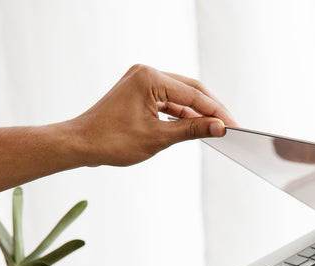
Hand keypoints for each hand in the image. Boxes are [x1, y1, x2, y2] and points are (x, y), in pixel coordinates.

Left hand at [70, 64, 237, 166]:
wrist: (81, 144)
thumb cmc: (111, 140)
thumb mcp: (158, 137)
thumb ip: (192, 130)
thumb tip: (218, 127)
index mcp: (149, 78)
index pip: (194, 94)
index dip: (216, 112)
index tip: (233, 126)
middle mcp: (146, 74)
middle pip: (191, 89)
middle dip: (212, 109)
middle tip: (231, 126)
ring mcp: (142, 81)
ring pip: (181, 95)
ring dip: (198, 112)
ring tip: (217, 128)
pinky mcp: (140, 92)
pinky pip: (170, 101)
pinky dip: (184, 114)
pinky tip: (197, 125)